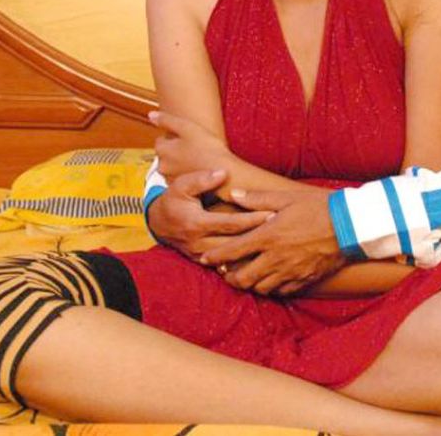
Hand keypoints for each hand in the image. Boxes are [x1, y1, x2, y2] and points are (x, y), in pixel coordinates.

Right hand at [147, 169, 271, 261]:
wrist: (158, 223)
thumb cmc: (174, 199)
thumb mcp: (182, 185)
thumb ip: (202, 179)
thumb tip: (222, 173)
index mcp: (197, 223)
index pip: (231, 223)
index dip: (253, 220)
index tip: (273, 214)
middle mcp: (200, 243)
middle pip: (235, 243)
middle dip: (259, 238)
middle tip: (282, 231)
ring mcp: (200, 255)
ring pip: (231, 259)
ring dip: (253, 253)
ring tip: (276, 247)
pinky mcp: (202, 262)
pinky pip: (225, 266)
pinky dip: (241, 263)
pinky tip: (260, 259)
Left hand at [149, 110, 228, 179]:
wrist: (225, 174)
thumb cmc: (208, 150)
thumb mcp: (188, 127)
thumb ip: (167, 120)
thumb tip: (151, 115)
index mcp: (162, 150)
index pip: (161, 140)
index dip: (174, 137)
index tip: (188, 137)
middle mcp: (162, 166)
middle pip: (166, 153)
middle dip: (175, 149)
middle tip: (194, 146)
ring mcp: (171, 179)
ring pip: (173, 164)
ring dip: (181, 160)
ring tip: (198, 156)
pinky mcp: (182, 187)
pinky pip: (180, 175)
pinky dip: (186, 171)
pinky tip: (198, 167)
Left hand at [200, 188, 346, 294]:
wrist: (350, 226)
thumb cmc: (318, 207)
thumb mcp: (286, 197)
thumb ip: (258, 198)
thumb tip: (234, 195)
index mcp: (268, 236)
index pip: (233, 251)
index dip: (215, 256)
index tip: (204, 258)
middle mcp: (276, 258)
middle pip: (243, 278)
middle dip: (230, 277)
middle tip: (225, 272)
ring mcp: (290, 272)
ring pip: (260, 288)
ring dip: (250, 283)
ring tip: (246, 276)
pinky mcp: (304, 279)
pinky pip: (281, 291)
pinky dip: (272, 288)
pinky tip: (271, 280)